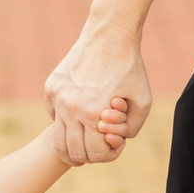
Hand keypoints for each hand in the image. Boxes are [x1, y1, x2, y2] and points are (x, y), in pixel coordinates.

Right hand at [45, 20, 150, 164]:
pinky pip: (53, 116)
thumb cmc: (129, 69)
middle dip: (88, 156)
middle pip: (73, 152)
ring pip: (57, 140)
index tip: (113, 144)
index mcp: (94, 115)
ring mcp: (57, 99)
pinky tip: (77, 113)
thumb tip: (111, 141)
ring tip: (82, 142)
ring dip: (70, 147)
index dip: (107, 155)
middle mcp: (71, 109)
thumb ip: (131, 129)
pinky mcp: (50, 89)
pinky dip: (64, 121)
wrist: (108, 37)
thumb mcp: (143, 102)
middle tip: (96, 148)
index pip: (95, 154)